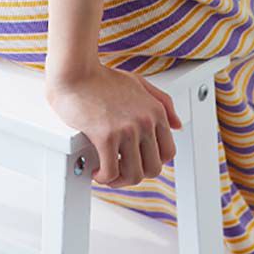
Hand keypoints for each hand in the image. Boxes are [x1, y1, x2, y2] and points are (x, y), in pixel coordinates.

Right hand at [44, 62, 182, 185]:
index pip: (168, 153)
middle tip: (120, 170)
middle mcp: (145, 121)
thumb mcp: (139, 83)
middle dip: (135, 174)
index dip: (152, 162)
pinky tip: (96, 170)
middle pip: (153, 169)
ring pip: (133, 175)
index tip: (137, 161)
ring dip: (119, 180)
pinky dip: (103, 177)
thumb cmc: (101, 78)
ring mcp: (127, 129)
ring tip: (107, 173)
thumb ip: (163, 102)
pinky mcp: (106, 136)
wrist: (76, 72)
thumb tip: (178, 125)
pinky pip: (111, 172)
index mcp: (155, 111)